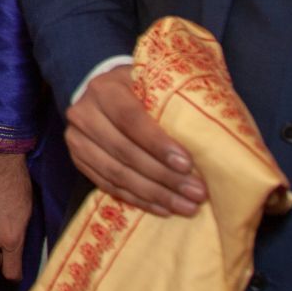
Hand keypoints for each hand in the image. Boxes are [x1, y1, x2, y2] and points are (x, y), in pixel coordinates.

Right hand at [65, 65, 205, 216]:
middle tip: (197, 193)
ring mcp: (77, 139)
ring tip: (186, 206)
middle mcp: (84, 113)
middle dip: (164, 176)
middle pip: (124, 151)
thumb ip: (174, 99)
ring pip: (116, 173)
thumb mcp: (154, 82)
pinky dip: (138, 200)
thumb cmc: (140, 88)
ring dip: (154, 194)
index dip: (158, 144)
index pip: (130, 119)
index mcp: (105, 88)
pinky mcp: (78, 160)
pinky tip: (163, 208)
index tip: (187, 164)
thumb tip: (214, 132)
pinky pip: (109, 186)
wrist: (103, 92)